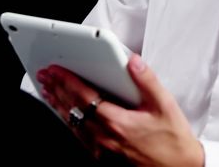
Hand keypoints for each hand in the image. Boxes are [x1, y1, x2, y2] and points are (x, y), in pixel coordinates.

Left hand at [37, 54, 204, 165]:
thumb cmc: (173, 141)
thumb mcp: (165, 105)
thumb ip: (147, 81)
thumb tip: (132, 62)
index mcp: (118, 122)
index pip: (84, 97)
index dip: (67, 81)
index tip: (56, 70)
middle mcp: (106, 137)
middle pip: (74, 109)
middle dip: (56, 90)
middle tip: (44, 75)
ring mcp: (103, 149)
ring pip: (74, 124)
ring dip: (59, 105)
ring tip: (49, 91)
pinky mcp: (105, 156)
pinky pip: (81, 136)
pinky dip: (70, 121)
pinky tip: (66, 114)